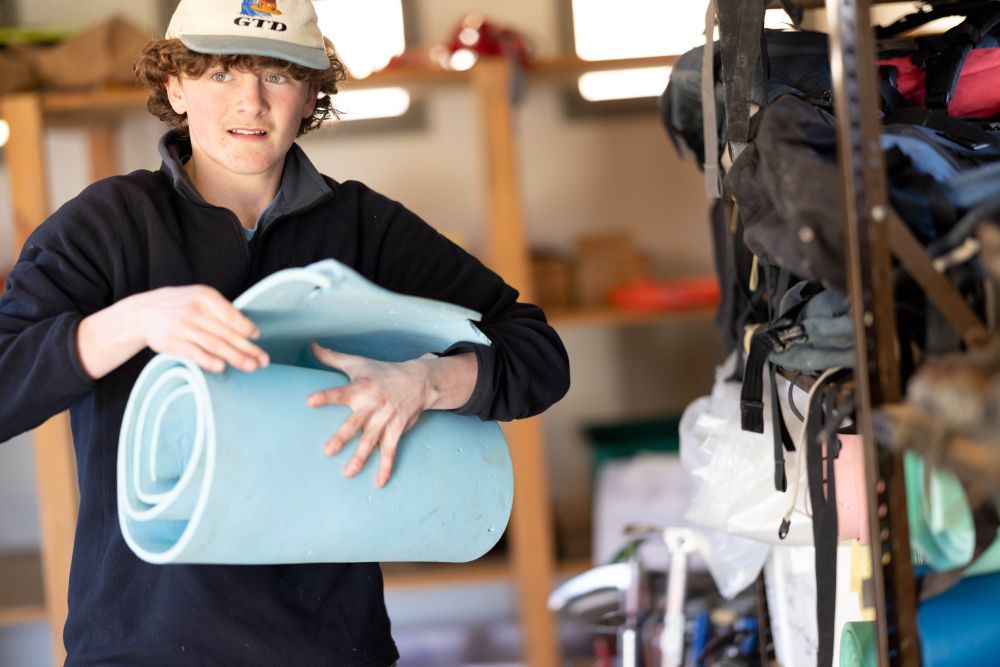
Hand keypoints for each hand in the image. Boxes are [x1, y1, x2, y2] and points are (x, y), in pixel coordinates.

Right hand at [138, 285, 268, 372]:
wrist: (142, 312)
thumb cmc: (179, 306)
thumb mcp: (199, 298)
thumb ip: (220, 310)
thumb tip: (248, 331)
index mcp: (205, 297)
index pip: (231, 315)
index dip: (246, 327)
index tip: (257, 337)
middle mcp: (194, 310)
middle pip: (226, 333)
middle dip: (248, 348)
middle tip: (263, 360)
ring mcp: (182, 326)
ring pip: (214, 344)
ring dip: (235, 357)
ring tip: (251, 366)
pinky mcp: (171, 342)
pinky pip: (194, 353)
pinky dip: (209, 361)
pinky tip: (221, 367)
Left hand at [307, 342, 432, 487]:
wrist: (419, 381)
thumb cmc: (382, 372)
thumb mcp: (359, 364)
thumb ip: (333, 358)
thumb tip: (312, 345)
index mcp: (361, 388)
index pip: (340, 392)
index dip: (326, 397)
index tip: (310, 401)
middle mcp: (373, 405)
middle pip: (356, 423)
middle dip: (342, 437)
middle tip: (328, 450)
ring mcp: (386, 419)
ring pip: (372, 440)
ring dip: (360, 457)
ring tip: (347, 473)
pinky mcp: (397, 430)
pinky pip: (391, 451)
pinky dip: (385, 467)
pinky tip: (378, 483)